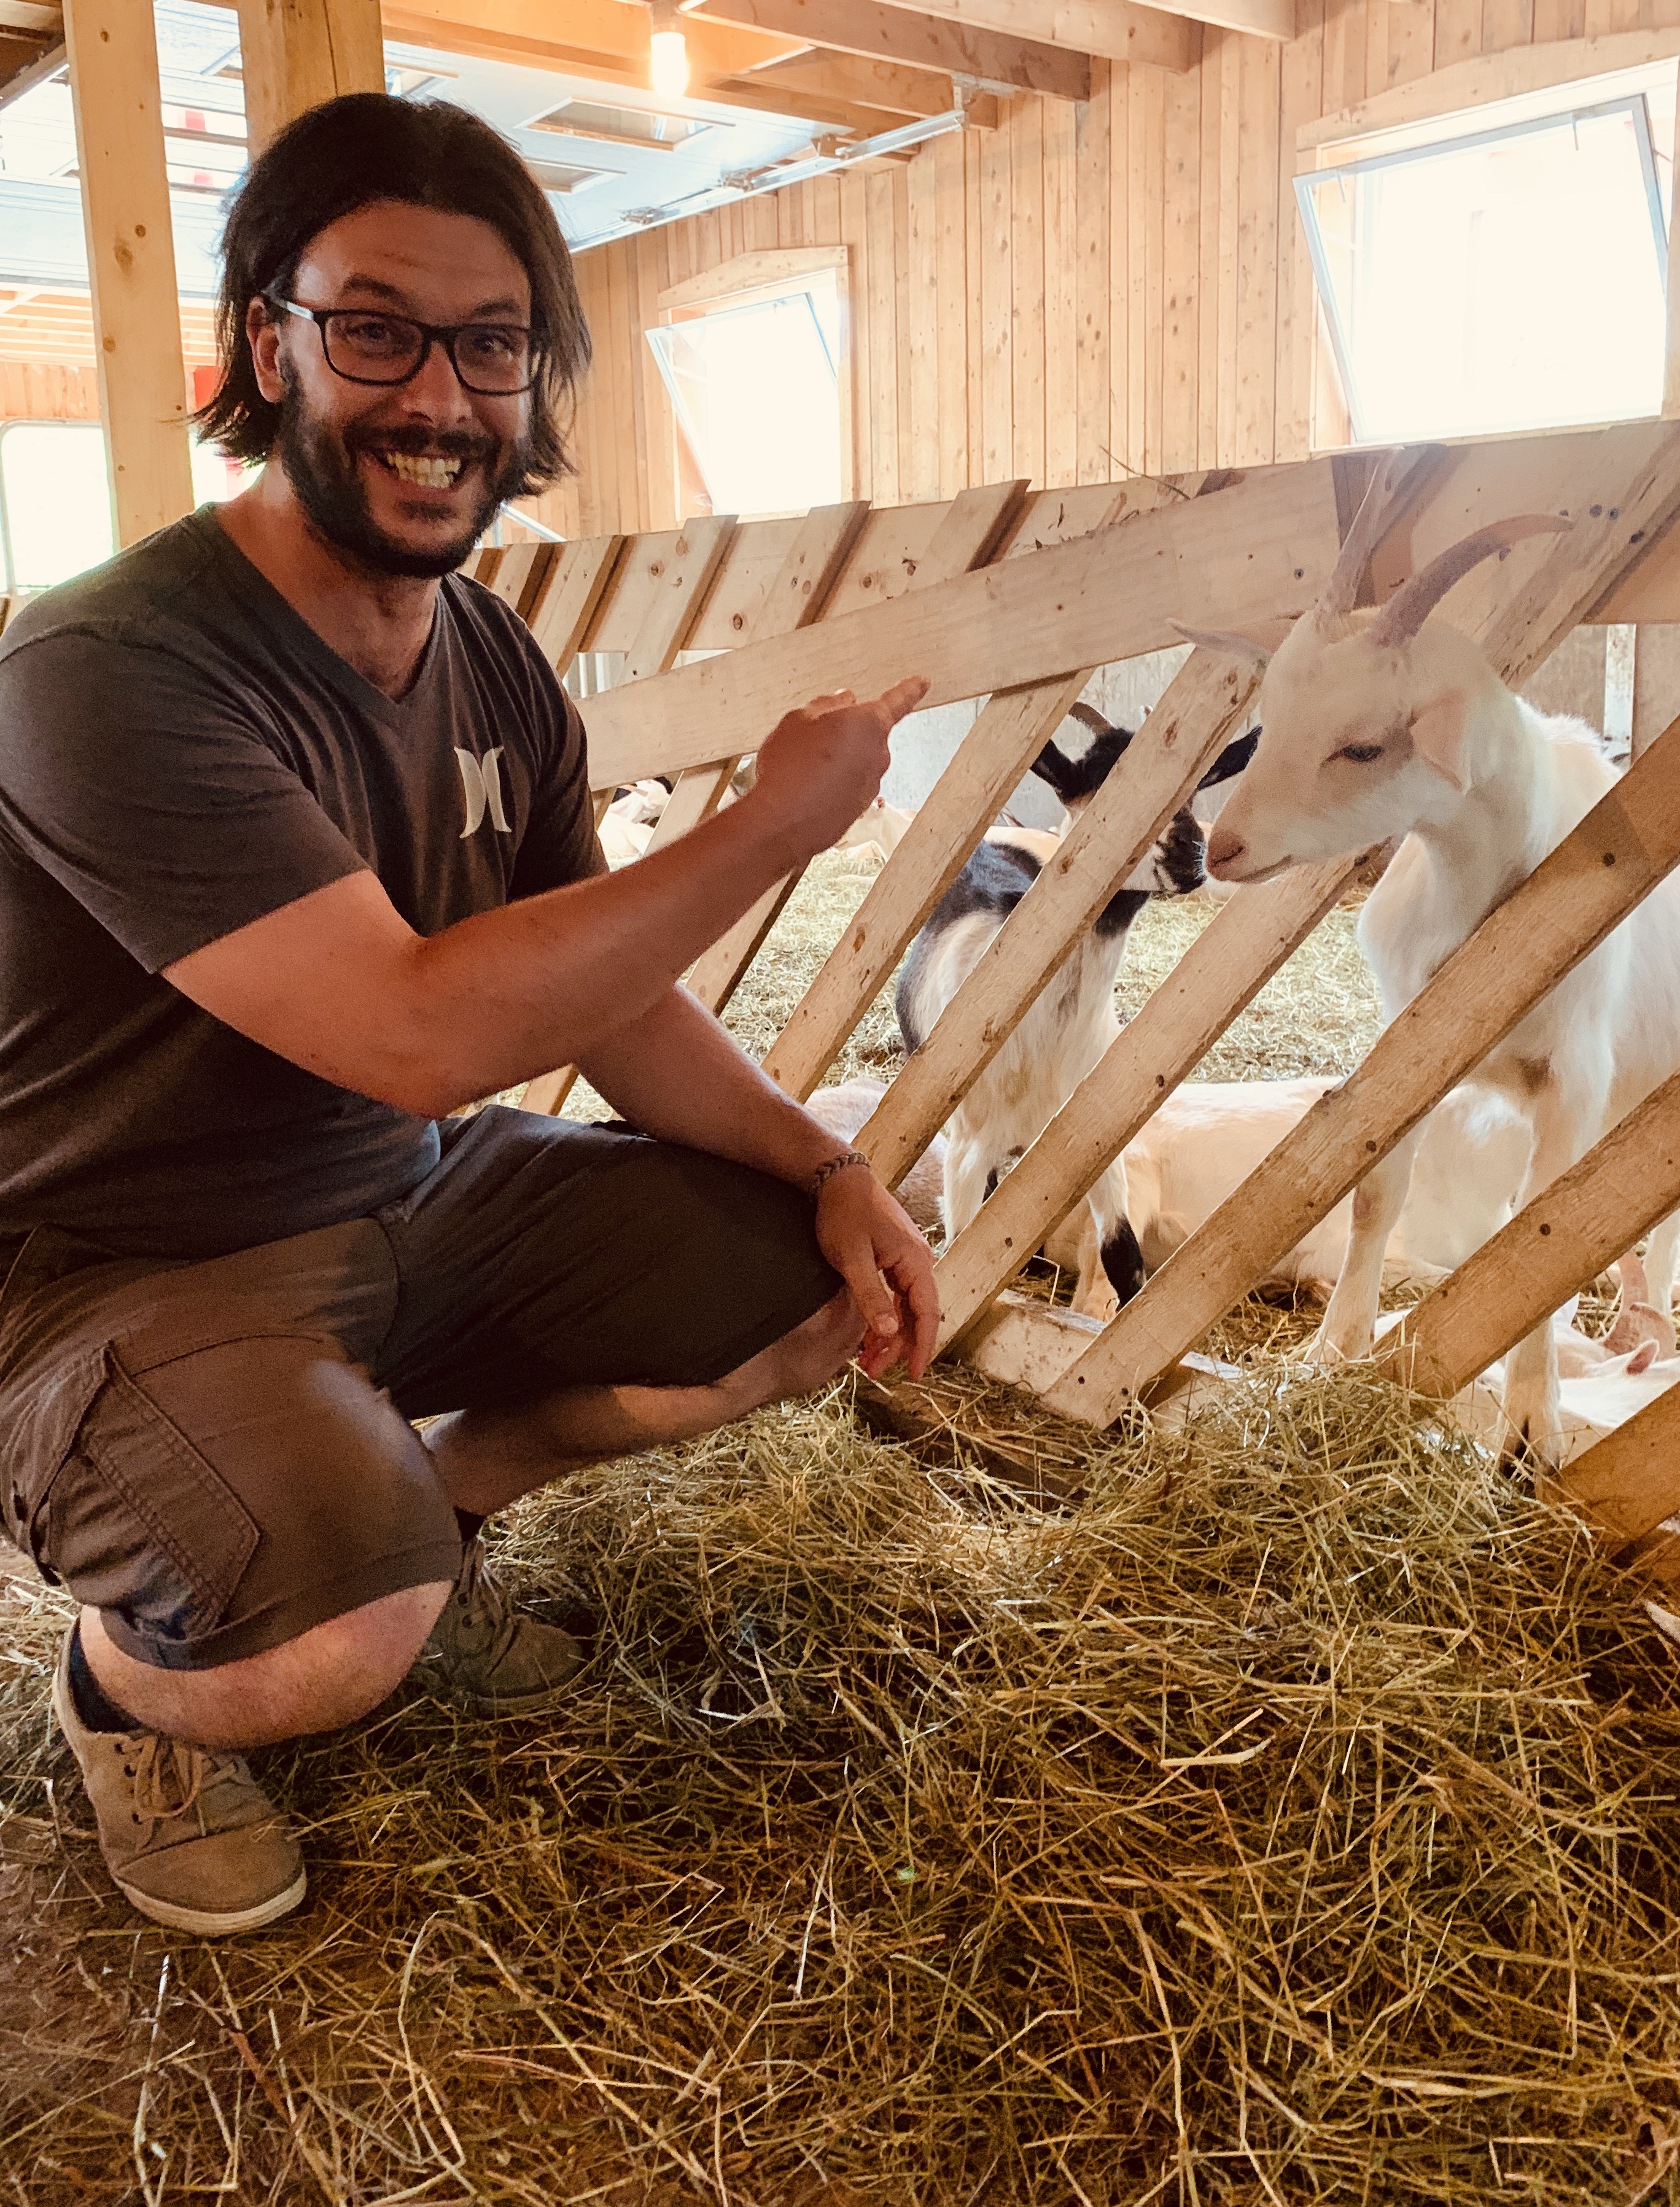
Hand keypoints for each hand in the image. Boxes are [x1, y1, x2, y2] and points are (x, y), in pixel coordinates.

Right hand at [749, 676, 929, 860]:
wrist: (781, 824)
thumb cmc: (789, 769)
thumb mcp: (798, 719)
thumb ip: (826, 705)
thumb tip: (842, 701)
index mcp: (869, 724)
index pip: (897, 701)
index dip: (910, 689)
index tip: (922, 682)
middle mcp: (878, 754)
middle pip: (866, 733)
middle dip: (843, 731)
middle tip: (810, 738)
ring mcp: (871, 784)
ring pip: (855, 760)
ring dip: (834, 760)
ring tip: (801, 768)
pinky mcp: (859, 808)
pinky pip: (847, 786)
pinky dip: (830, 784)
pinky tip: (805, 788)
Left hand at [813, 1160, 940, 1381]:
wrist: (837, 1178)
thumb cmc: (843, 1213)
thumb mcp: (852, 1257)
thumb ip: (871, 1295)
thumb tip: (890, 1331)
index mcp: (914, 1262)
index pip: (927, 1313)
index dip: (921, 1347)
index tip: (912, 1375)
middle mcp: (917, 1262)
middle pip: (916, 1315)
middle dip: (898, 1347)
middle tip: (874, 1372)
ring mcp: (905, 1260)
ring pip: (904, 1308)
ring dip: (889, 1335)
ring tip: (867, 1361)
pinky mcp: (892, 1258)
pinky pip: (895, 1296)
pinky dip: (883, 1317)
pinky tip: (867, 1335)